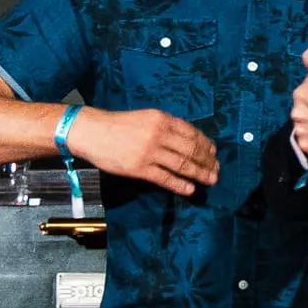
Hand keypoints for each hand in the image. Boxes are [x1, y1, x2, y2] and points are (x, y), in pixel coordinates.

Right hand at [65, 105, 217, 194]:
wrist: (91, 132)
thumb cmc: (119, 125)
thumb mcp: (146, 118)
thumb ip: (166, 126)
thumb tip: (189, 140)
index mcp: (162, 119)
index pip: (192, 133)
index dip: (206, 145)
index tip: (214, 153)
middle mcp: (158, 134)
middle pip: (191, 150)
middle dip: (207, 162)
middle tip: (216, 170)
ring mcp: (149, 152)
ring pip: (182, 165)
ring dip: (199, 174)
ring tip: (210, 180)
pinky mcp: (139, 168)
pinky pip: (165, 178)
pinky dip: (179, 185)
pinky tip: (190, 189)